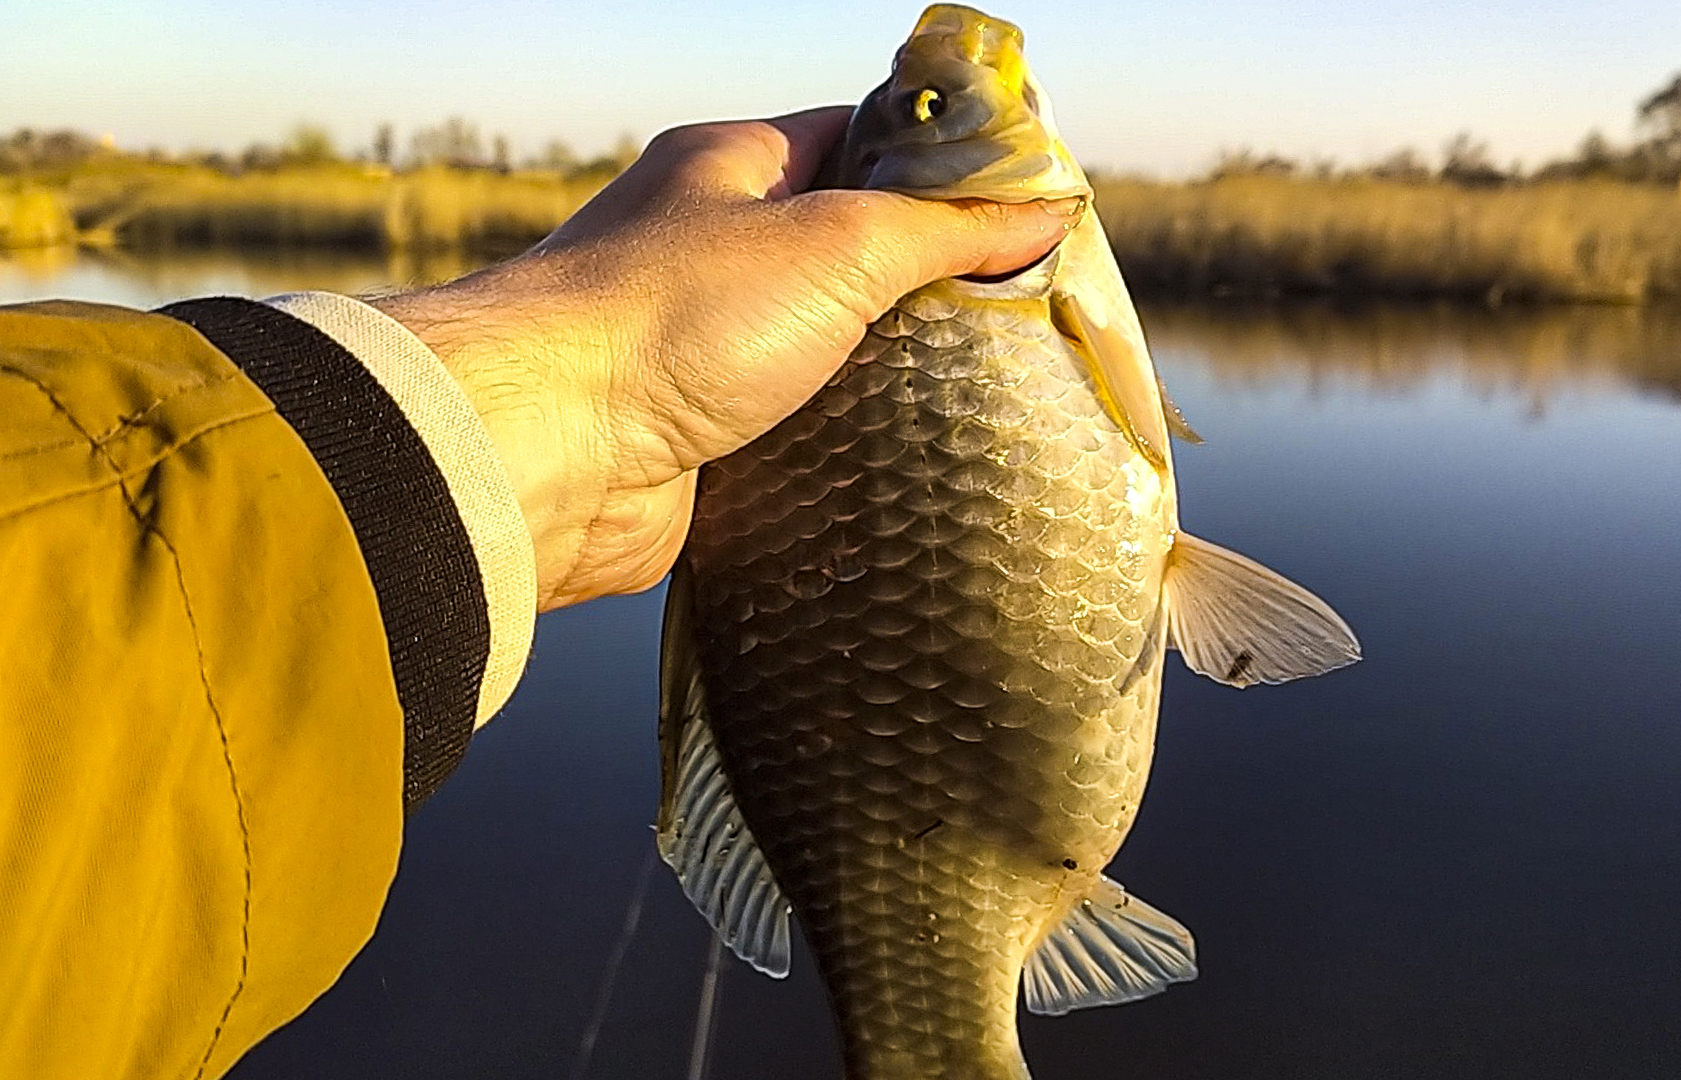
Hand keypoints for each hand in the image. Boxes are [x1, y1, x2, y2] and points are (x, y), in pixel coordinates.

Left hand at [374, 106, 1079, 610]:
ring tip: (983, 390)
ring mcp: (704, 347)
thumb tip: (1039, 213)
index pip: (856, 139)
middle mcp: (712, 250)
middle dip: (927, 285)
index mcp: (733, 169)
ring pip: (825, 351)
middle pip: (848, 254)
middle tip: (1016, 312)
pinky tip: (908, 458)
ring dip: (888, 375)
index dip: (941, 166)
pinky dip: (845, 444)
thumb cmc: (670, 319)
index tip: (1021, 202)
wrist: (546, 451)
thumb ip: (942, 230)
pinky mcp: (702, 437)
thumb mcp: (836, 245)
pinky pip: (794, 431)